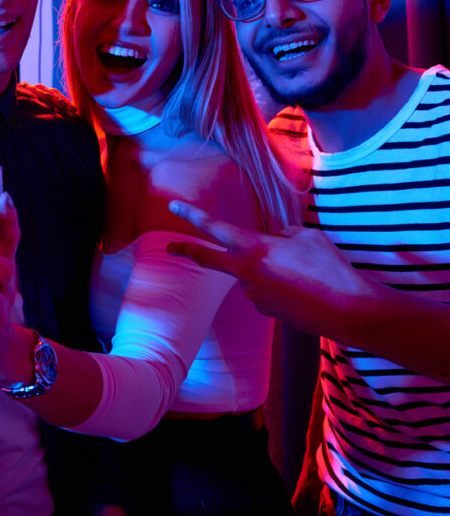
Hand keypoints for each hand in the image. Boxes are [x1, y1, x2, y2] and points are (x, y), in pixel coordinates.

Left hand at [165, 200, 374, 335]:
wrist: (347, 309)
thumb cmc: (329, 267)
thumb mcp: (307, 236)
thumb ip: (282, 234)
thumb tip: (273, 241)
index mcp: (252, 248)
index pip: (213, 227)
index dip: (192, 215)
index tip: (174, 206)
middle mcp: (244, 272)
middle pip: (207, 259)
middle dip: (186, 251)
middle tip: (168, 247)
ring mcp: (252, 294)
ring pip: (250, 273)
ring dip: (266, 269)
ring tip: (303, 272)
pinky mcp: (264, 310)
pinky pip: (264, 290)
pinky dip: (278, 285)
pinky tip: (302, 288)